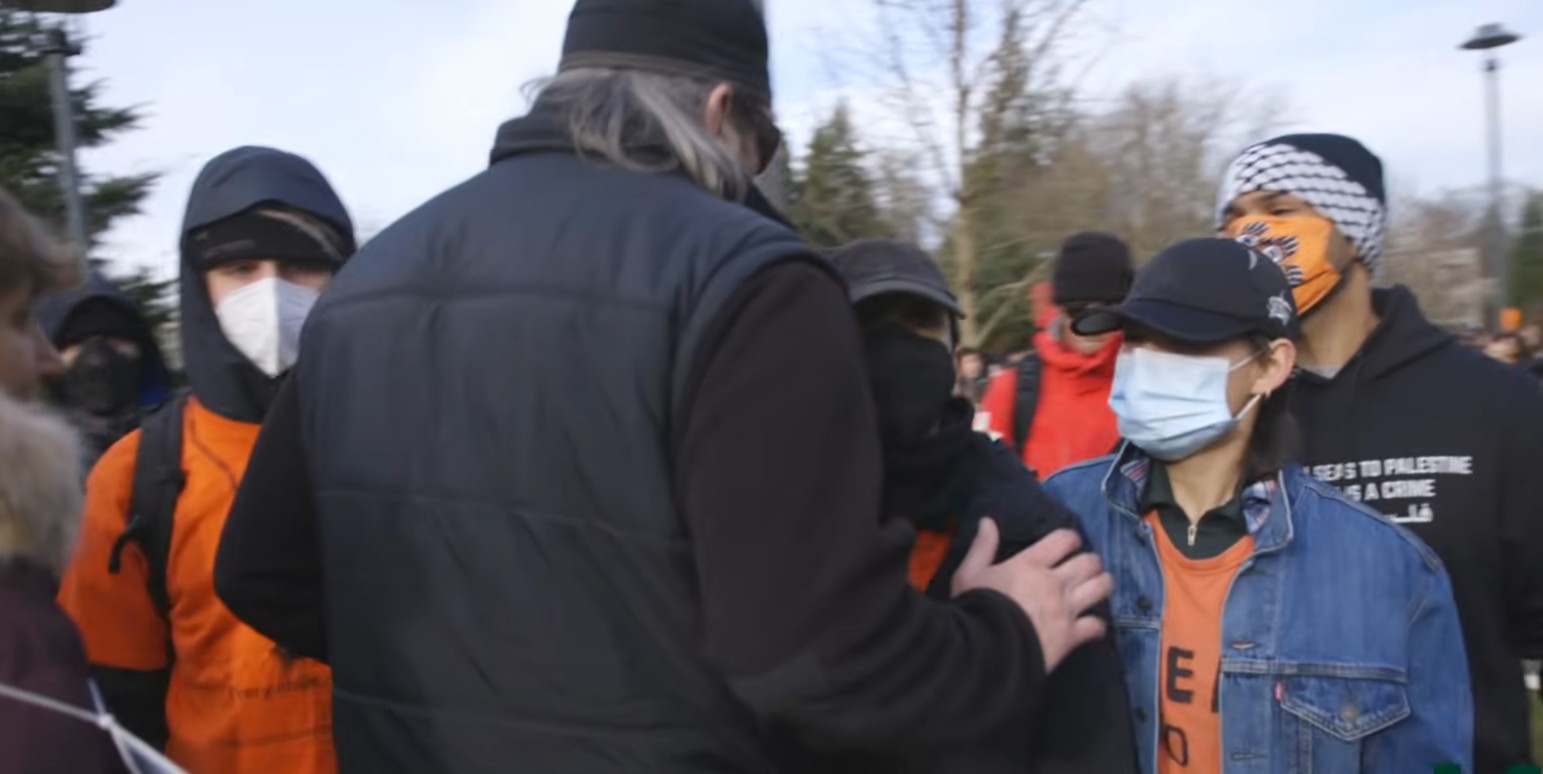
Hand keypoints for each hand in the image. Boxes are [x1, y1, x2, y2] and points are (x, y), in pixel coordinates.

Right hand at [952, 521, 1112, 672]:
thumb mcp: (969, 574)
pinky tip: (1093, 626)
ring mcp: (1067, 609)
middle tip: (1086, 566)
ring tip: (1098, 586)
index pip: (1064, 540)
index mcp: (1031, 564)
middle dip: (1091, 562)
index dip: (1071, 539)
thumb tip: (987, 522)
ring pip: (1101, 588)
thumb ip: (982, 547)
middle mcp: (1056, 582)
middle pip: (1089, 562)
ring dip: (1102, 584)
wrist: (987, 650)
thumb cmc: (975, 608)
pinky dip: (1097, 625)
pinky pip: (1096, 626)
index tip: (1069, 544)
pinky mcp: (1072, 635)